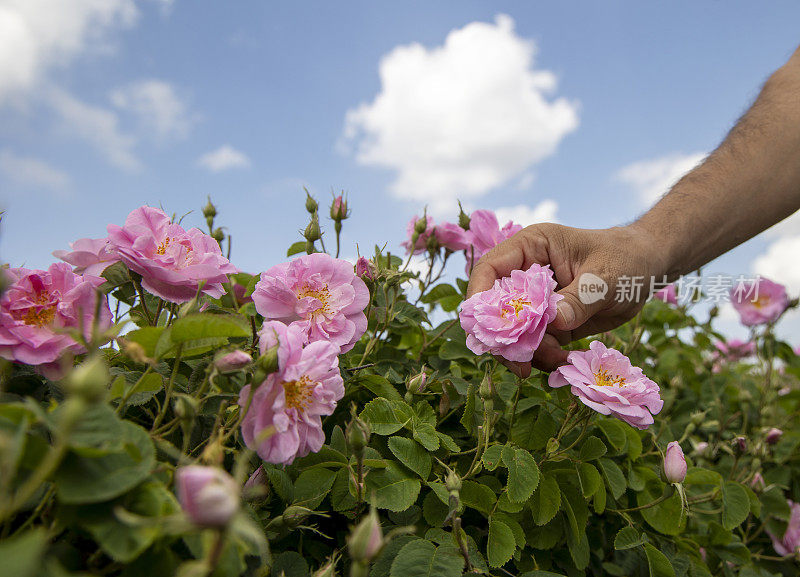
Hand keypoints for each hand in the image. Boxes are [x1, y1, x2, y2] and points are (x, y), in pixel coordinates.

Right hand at [466, 223, 665, 375]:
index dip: (480, 297)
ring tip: (557, 361)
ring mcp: (537, 302)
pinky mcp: (551, 324)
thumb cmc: (627, 258)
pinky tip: (566, 361)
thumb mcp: (606, 275)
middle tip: (521, 364)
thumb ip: (578, 298)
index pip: (490, 269)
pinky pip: (537, 345)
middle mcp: (526, 275)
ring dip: (529, 352)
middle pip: (496, 309)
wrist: (648, 269)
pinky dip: (545, 358)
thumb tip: (552, 321)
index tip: (485, 327)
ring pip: (515, 333)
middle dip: (505, 338)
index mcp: (530, 248)